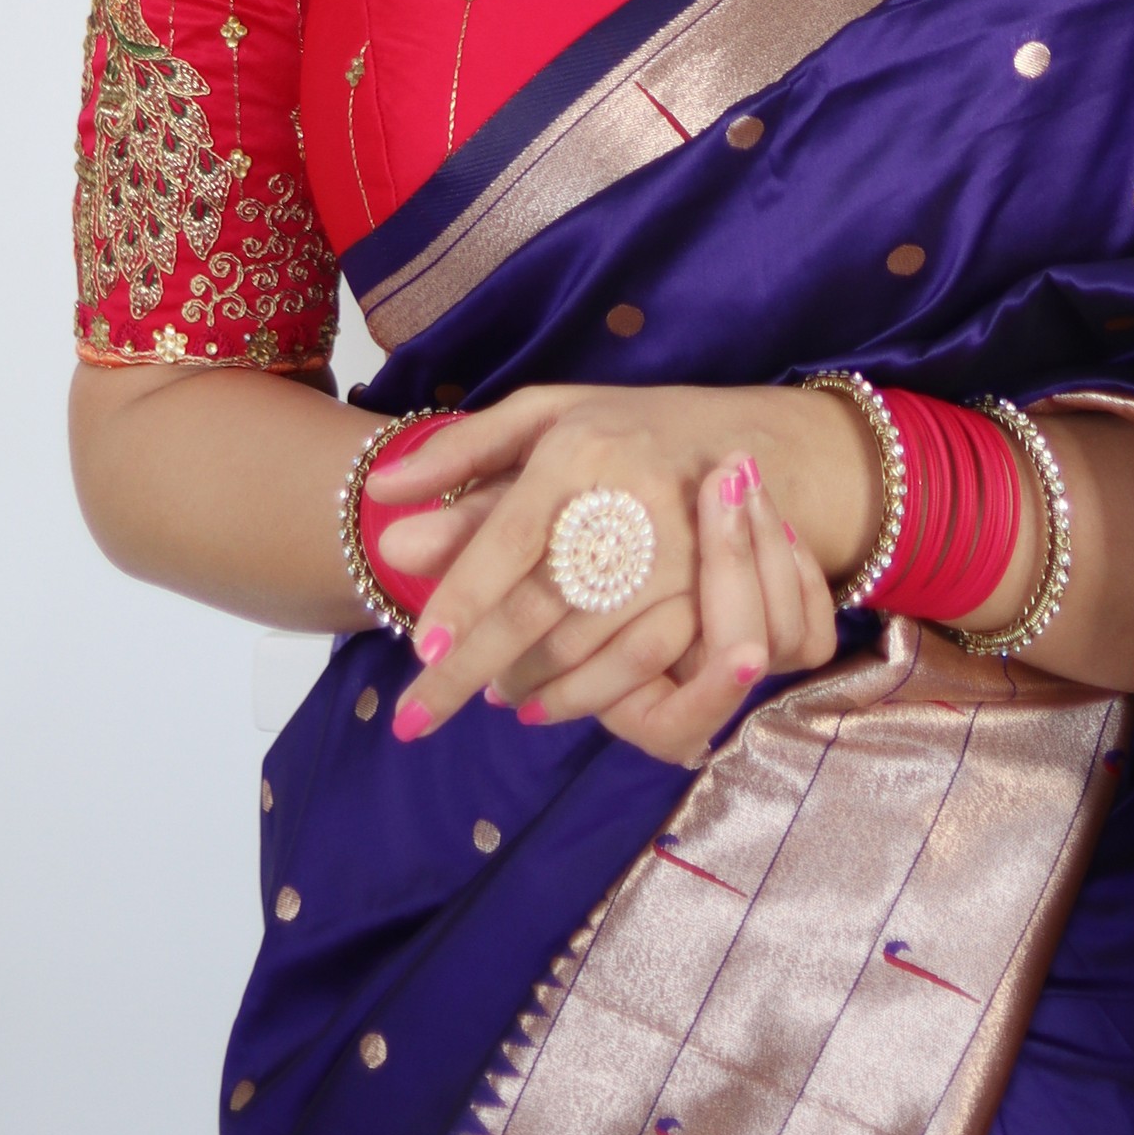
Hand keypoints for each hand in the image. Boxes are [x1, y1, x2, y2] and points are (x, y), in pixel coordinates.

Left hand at [383, 385, 856, 767]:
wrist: (752, 442)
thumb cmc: (628, 429)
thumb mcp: (548, 415)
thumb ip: (466, 451)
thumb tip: (382, 495)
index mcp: (580, 449)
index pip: (512, 535)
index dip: (466, 595)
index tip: (422, 649)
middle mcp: (629, 501)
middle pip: (538, 604)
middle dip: (470, 668)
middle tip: (417, 719)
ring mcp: (677, 555)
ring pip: (580, 644)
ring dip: (521, 684)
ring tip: (481, 698)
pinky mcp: (709, 597)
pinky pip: (636, 666)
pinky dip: (580, 697)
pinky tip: (539, 706)